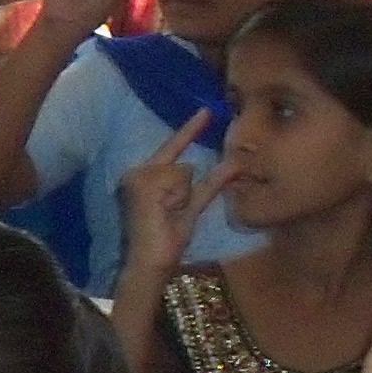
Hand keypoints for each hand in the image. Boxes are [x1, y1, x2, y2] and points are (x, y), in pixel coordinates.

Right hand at [115, 109, 228, 282]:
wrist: (148, 262)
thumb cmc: (167, 239)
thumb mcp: (191, 207)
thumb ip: (208, 185)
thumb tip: (234, 165)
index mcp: (143, 175)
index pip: (172, 148)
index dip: (190, 130)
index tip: (206, 110)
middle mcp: (137, 172)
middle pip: (179, 163)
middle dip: (183, 190)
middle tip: (168, 214)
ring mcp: (140, 177)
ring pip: (182, 171)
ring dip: (182, 196)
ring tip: (166, 216)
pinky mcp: (145, 185)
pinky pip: (179, 179)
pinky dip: (181, 191)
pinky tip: (176, 197)